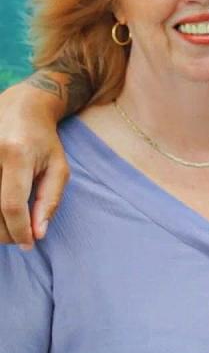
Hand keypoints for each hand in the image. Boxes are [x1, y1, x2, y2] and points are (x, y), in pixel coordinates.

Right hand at [0, 81, 69, 246]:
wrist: (20, 107)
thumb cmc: (43, 140)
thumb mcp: (58, 167)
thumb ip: (49, 201)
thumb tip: (37, 234)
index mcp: (17, 155)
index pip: (11, 204)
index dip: (18, 230)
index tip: (27, 244)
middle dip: (5, 232)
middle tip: (20, 238)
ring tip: (10, 227)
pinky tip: (1, 215)